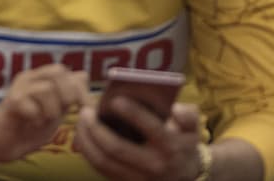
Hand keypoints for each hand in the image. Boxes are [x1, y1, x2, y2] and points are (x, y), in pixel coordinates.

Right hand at [0, 65, 89, 167]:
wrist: (2, 143)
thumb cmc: (29, 127)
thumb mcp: (55, 112)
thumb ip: (68, 97)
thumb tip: (83, 76)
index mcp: (41, 78)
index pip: (68, 72)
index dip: (81, 91)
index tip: (84, 111)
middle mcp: (29, 77)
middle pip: (58, 72)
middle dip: (68, 96)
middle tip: (62, 114)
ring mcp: (18, 87)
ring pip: (47, 89)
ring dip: (51, 111)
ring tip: (43, 120)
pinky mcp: (10, 102)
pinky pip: (32, 105)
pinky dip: (37, 119)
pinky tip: (32, 124)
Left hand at [74, 100, 202, 180]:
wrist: (188, 175)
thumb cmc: (183, 142)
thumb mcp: (192, 128)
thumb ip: (188, 115)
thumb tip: (174, 109)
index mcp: (170, 146)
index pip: (151, 128)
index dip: (132, 113)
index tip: (114, 100)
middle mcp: (154, 165)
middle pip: (116, 148)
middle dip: (96, 128)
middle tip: (85, 111)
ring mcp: (139, 179)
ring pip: (103, 161)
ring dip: (86, 140)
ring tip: (81, 121)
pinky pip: (101, 170)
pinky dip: (88, 152)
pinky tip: (83, 136)